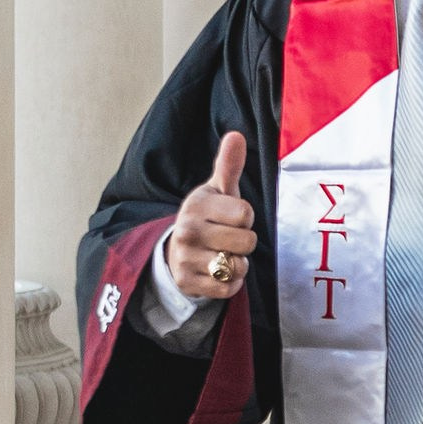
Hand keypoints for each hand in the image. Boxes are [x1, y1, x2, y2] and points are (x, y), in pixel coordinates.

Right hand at [166, 131, 257, 303]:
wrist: (176, 252)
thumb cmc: (207, 217)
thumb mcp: (217, 191)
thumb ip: (228, 165)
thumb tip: (236, 135)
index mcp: (196, 205)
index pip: (246, 214)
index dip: (245, 217)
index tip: (231, 217)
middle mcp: (187, 231)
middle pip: (247, 241)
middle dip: (243, 242)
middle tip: (226, 238)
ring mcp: (186, 258)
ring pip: (238, 266)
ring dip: (237, 264)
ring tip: (222, 254)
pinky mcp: (188, 283)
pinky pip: (228, 288)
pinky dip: (230, 283)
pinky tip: (217, 272)